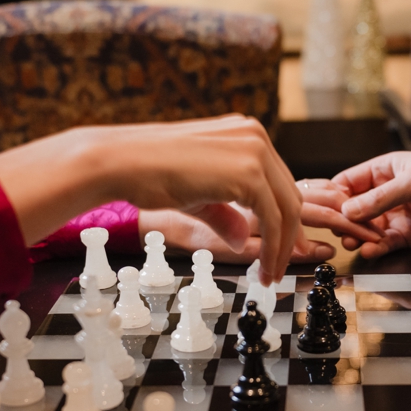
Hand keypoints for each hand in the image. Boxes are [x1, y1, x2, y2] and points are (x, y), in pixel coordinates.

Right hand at [0, 116, 300, 283]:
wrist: (121, 162)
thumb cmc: (148, 173)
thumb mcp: (197, 195)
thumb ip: (226, 213)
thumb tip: (244, 239)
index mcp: (245, 135)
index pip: (278, 183)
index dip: (283, 222)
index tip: (279, 251)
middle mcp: (255, 136)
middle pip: (289, 196)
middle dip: (288, 238)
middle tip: (278, 269)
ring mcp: (254, 150)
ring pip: (288, 208)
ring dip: (283, 248)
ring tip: (270, 275)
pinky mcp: (249, 171)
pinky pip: (274, 218)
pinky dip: (274, 248)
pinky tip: (264, 267)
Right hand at [330, 152, 410, 257]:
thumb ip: (378, 198)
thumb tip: (347, 211)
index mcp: (386, 169)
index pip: (350, 181)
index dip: (336, 194)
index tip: (326, 208)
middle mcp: (388, 192)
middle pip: (355, 208)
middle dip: (345, 220)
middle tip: (338, 231)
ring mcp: (397, 214)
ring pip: (367, 228)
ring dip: (358, 236)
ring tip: (352, 243)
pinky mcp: (407, 235)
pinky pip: (385, 242)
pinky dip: (375, 247)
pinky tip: (369, 250)